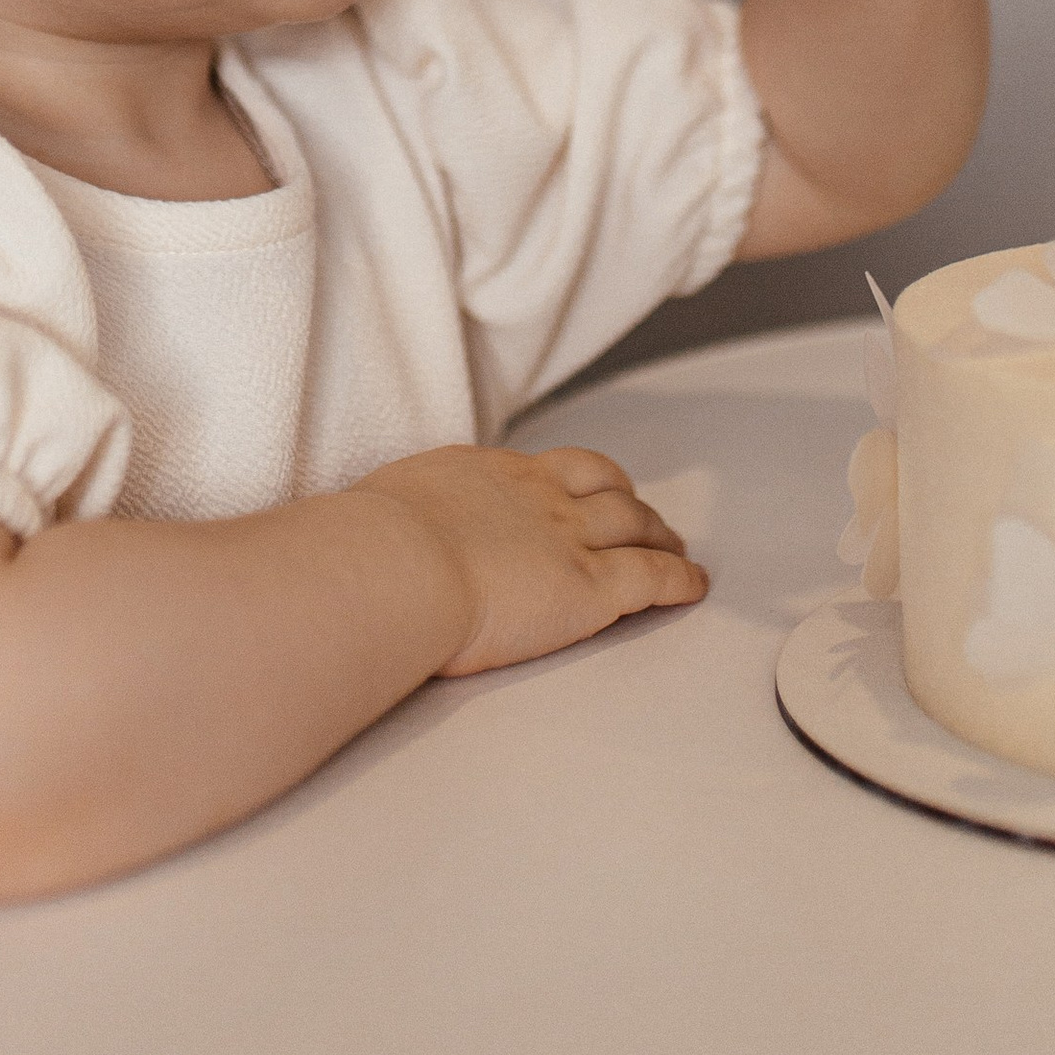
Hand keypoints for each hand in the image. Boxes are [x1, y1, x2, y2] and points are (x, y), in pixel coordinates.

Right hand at [358, 444, 705, 675]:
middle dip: (629, 502)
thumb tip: (362, 542)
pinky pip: (652, 576)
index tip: (589, 488)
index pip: (550, 468)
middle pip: (604, 488)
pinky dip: (679, 578)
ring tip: (675, 548)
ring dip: (659, 535)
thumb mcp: (380, 514)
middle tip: (646, 517)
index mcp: (487, 474)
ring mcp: (569, 537)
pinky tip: (693, 585)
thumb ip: (394, 525)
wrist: (394, 564)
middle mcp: (538, 495)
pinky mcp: (591, 586)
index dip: (579, 479)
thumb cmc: (368, 548)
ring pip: (635, 525)